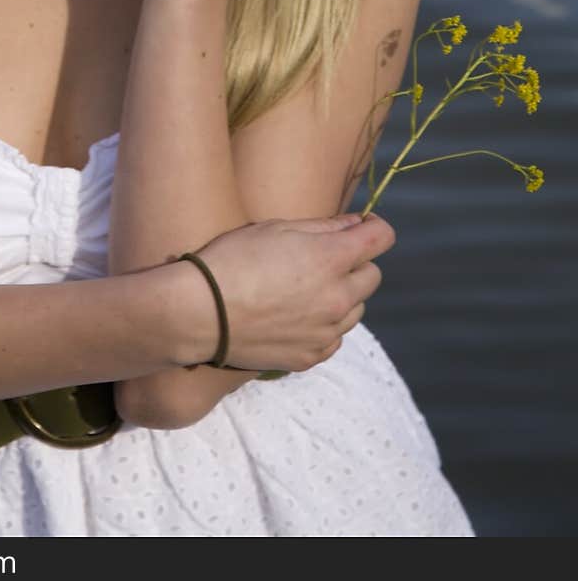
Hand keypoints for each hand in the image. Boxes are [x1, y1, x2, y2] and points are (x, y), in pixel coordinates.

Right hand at [178, 213, 394, 372]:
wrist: (200, 314)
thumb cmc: (232, 260)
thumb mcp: (275, 229)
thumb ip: (324, 227)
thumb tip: (356, 224)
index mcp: (331, 258)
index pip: (382, 238)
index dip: (373, 228)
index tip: (359, 227)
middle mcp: (338, 297)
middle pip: (373, 276)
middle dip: (356, 263)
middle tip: (323, 258)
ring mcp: (326, 331)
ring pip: (356, 309)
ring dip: (342, 296)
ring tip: (305, 289)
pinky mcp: (311, 356)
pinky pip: (334, 337)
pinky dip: (325, 325)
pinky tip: (297, 316)